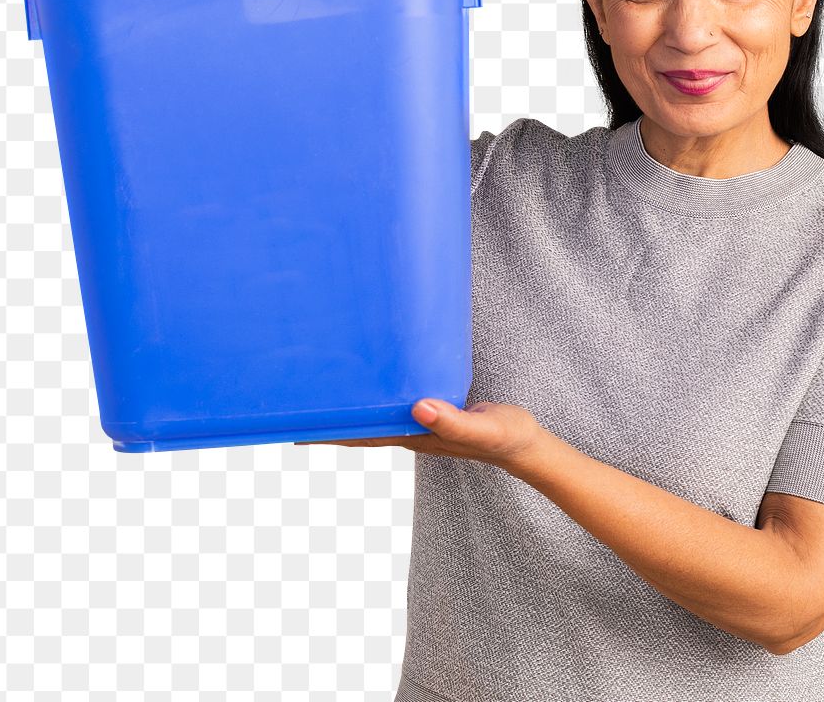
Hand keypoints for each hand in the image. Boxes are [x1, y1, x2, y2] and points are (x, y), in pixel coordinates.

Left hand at [295, 398, 543, 471]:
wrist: (527, 444)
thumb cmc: (506, 439)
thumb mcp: (484, 430)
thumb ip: (454, 422)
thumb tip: (419, 408)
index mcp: (416, 436)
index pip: (363, 435)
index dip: (329, 432)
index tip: (296, 424)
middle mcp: (412, 429)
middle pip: (362, 424)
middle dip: (333, 414)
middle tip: (301, 394)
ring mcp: (422, 420)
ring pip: (378, 412)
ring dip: (354, 403)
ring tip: (328, 383)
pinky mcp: (436, 407)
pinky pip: (398, 400)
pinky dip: (380, 392)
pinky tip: (376, 378)